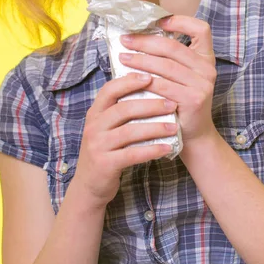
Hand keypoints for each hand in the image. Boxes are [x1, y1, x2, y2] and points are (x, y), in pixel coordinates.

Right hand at [73, 72, 177, 207]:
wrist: (89, 186)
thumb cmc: (105, 150)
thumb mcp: (106, 127)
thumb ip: (121, 110)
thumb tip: (150, 89)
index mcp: (95, 113)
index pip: (110, 90)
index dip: (129, 81)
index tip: (150, 76)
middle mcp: (94, 126)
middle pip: (123, 109)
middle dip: (150, 105)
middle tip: (172, 104)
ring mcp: (98, 145)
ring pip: (129, 131)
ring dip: (155, 127)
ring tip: (174, 126)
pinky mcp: (105, 164)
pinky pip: (132, 154)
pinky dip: (151, 150)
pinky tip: (167, 147)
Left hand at [118, 16, 216, 143]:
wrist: (193, 135)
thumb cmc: (181, 101)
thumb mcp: (182, 77)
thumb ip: (170, 59)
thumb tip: (138, 38)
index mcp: (206, 58)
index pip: (202, 29)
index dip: (181, 21)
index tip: (160, 21)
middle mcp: (207, 69)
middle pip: (173, 47)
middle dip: (145, 41)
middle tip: (125, 40)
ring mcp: (202, 84)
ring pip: (165, 66)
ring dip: (140, 60)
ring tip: (123, 57)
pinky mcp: (193, 100)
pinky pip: (162, 86)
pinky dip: (144, 80)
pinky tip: (130, 79)